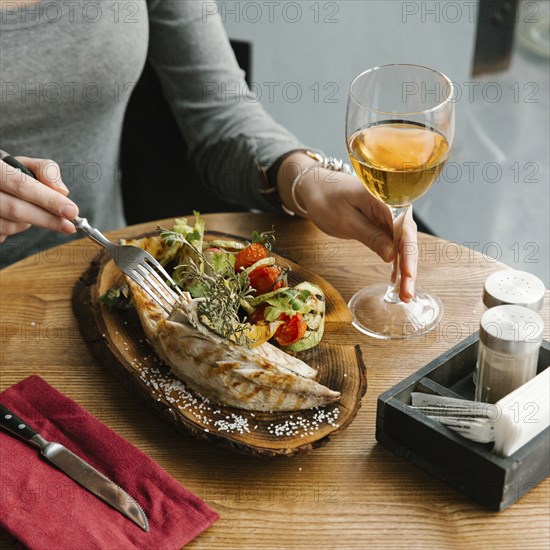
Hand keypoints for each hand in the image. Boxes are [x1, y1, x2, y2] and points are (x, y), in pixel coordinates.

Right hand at [0, 156, 78, 242]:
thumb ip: (46, 170)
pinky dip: (16, 228)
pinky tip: (16, 218)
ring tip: (34, 212)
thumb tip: (62, 191)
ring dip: (29, 223)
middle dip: (47, 219)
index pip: (22, 185)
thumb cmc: (6, 174)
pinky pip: (2, 233)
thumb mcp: (24, 164)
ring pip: (9, 225)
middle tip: (69, 226)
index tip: (71, 211)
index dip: (49, 200)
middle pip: (16, 209)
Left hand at [277, 153, 416, 301]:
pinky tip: (397, 280)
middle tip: (407, 295)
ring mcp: (389, 215)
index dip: (408, 254)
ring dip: (404, 269)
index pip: (404, 229)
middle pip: (407, 239)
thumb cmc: (326, 199)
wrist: (315, 187)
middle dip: (409, 267)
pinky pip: (393, 243)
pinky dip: (395, 261)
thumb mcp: (345, 221)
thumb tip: (392, 256)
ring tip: (404, 294)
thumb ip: (370, 236)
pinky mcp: (383, 223)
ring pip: (402, 244)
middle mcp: (393, 205)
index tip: (408, 275)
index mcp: (385, 198)